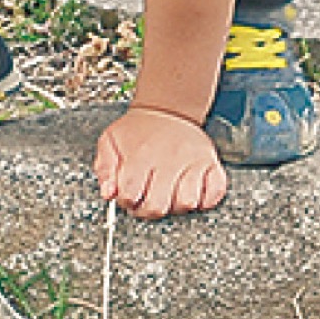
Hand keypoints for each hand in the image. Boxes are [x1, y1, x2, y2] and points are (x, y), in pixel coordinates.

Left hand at [94, 106, 227, 219]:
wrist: (169, 108)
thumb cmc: (139, 129)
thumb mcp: (110, 141)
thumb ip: (105, 168)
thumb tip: (108, 194)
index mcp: (142, 155)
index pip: (131, 196)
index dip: (127, 202)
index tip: (129, 195)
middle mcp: (170, 159)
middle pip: (157, 206)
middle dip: (147, 209)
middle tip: (146, 198)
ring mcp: (193, 162)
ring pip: (186, 204)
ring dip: (175, 206)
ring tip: (168, 193)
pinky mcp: (212, 164)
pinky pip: (214, 194)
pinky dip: (205, 200)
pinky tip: (191, 191)